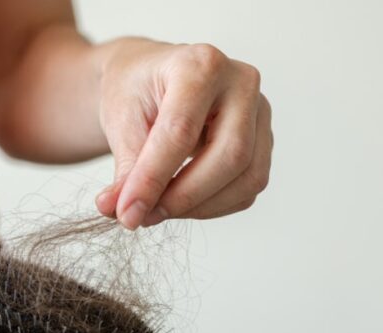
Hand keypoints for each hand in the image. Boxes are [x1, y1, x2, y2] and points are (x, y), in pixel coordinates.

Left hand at [94, 39, 272, 228]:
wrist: (151, 81)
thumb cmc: (136, 92)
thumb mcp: (119, 121)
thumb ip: (126, 170)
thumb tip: (121, 213)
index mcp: (199, 64)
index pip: (181, 131)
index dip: (152, 179)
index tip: (126, 212)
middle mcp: (240, 83)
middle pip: (230, 155)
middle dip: (183, 197)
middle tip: (143, 217)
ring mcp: (259, 113)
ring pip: (246, 178)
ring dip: (198, 208)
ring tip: (156, 211)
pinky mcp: (263, 142)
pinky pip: (247, 189)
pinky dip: (211, 207)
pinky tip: (179, 203)